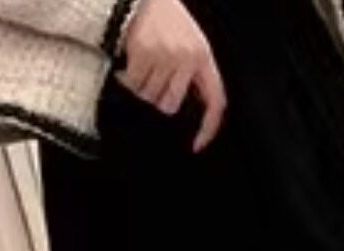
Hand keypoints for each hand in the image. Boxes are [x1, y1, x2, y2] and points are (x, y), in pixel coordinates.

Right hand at [117, 0, 226, 151]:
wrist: (145, 1)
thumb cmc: (168, 23)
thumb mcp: (191, 44)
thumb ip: (193, 72)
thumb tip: (186, 106)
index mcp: (203, 58)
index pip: (215, 100)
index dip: (208, 127)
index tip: (197, 144)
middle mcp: (187, 58)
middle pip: (169, 105)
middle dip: (158, 98)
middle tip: (154, 80)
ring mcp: (165, 57)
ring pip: (148, 96)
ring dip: (141, 86)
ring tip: (144, 65)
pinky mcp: (143, 54)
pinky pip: (133, 84)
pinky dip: (128, 78)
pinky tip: (132, 62)